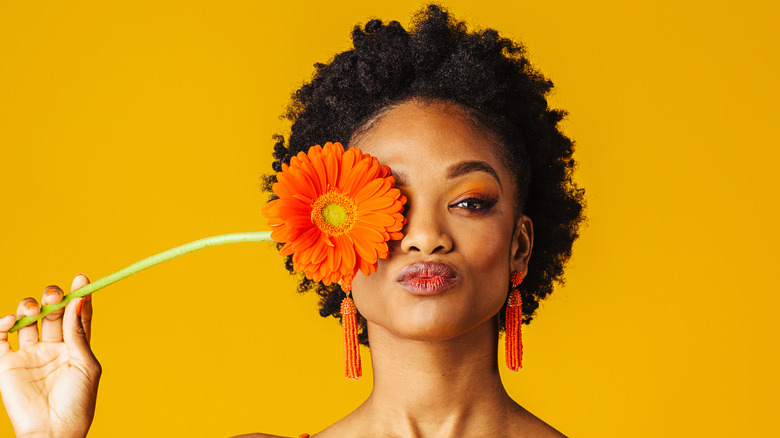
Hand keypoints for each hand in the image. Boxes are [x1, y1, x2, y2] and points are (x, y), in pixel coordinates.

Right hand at [0, 274, 100, 437]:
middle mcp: (52, 346)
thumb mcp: (85, 365)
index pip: (77, 315)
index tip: (81, 278)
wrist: (53, 432)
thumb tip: (78, 301)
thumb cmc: (77, 402)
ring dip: (29, 306)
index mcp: (76, 346)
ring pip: (26, 319)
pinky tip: (11, 321)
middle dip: (53, 297)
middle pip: (52, 312)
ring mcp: (29, 354)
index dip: (80, 295)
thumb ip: (78, 334)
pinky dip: (2, 323)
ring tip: (34, 309)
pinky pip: (0, 337)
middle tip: (55, 294)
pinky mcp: (7, 363)